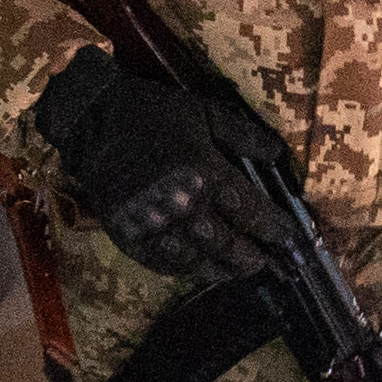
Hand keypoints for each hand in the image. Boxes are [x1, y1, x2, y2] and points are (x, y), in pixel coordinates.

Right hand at [30, 52, 285, 281]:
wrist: (94, 122)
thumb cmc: (153, 113)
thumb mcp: (203, 112)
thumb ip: (243, 135)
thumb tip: (278, 154)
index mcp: (207, 174)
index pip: (252, 213)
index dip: (274, 229)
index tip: (288, 236)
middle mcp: (186, 208)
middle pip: (230, 246)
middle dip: (254, 257)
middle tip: (267, 261)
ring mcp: (157, 228)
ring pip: (200, 262)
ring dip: (224, 269)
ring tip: (238, 270)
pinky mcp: (131, 238)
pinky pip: (165, 265)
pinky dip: (187, 270)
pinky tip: (199, 268)